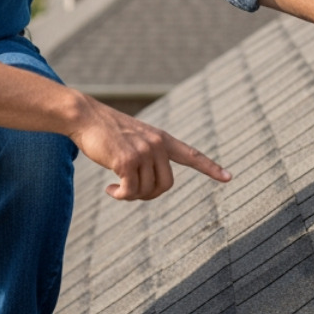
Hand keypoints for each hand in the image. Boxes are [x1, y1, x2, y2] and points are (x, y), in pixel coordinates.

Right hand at [69, 101, 231, 200]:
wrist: (85, 117)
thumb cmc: (106, 131)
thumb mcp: (133, 139)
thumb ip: (147, 155)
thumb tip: (148, 185)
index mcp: (161, 138)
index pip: (191, 154)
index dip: (210, 167)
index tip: (228, 177)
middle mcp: (156, 144)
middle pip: (165, 185)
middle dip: (149, 195)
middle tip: (130, 192)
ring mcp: (143, 152)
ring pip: (146, 190)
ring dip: (130, 195)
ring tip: (116, 189)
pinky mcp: (126, 161)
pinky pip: (130, 191)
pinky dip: (120, 196)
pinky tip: (109, 190)